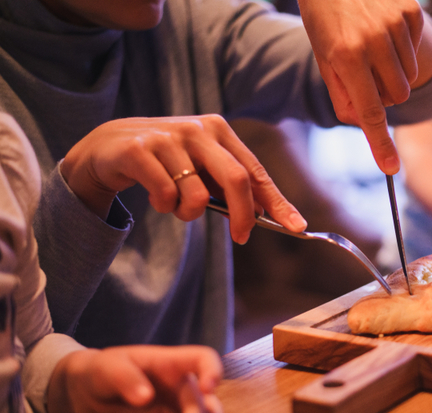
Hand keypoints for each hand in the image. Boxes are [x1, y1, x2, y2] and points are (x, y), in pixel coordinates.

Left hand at [47, 345, 223, 412]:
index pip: (204, 358)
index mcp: (172, 364)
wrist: (85, 396)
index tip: (207, 388)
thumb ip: (124, 377)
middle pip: (208, 402)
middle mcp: (182, 388)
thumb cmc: (99, 373)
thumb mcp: (105, 368)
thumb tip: (146, 397)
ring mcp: (179, 411)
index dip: (213, 370)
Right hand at [60, 115, 306, 243]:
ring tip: (177, 206)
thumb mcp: (202, 169)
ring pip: (197, 196)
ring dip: (190, 214)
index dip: (277, 202)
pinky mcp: (139, 150)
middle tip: (241, 238)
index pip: (255, 171)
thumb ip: (229, 187)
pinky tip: (155, 196)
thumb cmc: (166, 163)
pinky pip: (166, 197)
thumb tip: (265, 214)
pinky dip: (165, 208)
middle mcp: (196, 129)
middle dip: (243, 216)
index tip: (297, 227)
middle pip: (236, 179)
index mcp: (218, 130)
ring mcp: (167, 137)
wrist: (107, 147)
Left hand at [296, 0, 431, 173]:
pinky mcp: (410, 11)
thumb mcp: (323, 54)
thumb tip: (359, 122)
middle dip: (384, 95)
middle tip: (367, 76)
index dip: (380, 143)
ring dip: (394, 73)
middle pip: (397, 96)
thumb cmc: (326, 15)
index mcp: (346, 56)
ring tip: (374, 50)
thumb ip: (341, 92)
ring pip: (409, 76)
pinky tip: (385, 31)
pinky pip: (415, 50)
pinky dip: (403, 50)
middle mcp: (373, 41)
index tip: (391, 167)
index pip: (369, 111)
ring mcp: (394, 24)